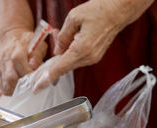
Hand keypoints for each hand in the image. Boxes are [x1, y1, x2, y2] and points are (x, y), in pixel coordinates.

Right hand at [0, 29, 46, 95]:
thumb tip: (35, 69)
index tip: (35, 80)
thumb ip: (38, 56)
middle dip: (22, 86)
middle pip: (11, 79)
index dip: (29, 75)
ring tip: (23, 88)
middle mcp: (6, 59)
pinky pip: (2, 87)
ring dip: (15, 90)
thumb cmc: (28, 42)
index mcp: (17, 50)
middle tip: (29, 87)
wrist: (12, 36)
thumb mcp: (38, 44)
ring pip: (5, 85)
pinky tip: (16, 87)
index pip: (21, 67)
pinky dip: (9, 90)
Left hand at [34, 0, 153, 92]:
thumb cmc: (98, 11)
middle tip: (42, 62)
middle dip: (52, 65)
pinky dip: (70, 55)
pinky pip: (77, 60)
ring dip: (62, 56)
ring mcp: (93, 58)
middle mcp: (88, 57)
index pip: (60, 68)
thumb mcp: (73, 18)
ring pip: (70, 63)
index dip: (47, 78)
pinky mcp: (95, 57)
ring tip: (60, 37)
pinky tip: (69, 42)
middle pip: (64, 68)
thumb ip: (62, 37)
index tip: (38, 87)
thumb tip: (57, 51)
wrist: (118, 11)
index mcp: (82, 48)